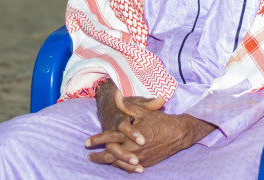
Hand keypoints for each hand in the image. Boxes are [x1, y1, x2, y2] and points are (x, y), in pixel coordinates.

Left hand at [85, 81, 214, 171]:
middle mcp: (131, 148)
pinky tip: (116, 164)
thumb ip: (126, 105)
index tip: (86, 142)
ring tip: (99, 161)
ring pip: (118, 163)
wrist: (177, 133)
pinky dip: (121, 166)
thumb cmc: (159, 120)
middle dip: (98, 157)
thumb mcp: (142, 110)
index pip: (108, 138)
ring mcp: (138, 158)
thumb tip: (115, 95)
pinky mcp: (144, 163)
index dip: (97, 140)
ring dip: (107, 162)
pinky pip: (129, 167)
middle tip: (89, 156)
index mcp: (129, 135)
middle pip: (110, 156)